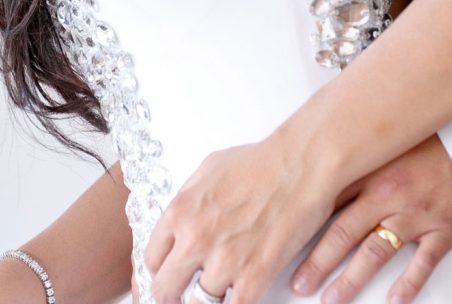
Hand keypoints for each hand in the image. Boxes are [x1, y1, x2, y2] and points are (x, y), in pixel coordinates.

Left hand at [145, 135, 338, 303]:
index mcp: (181, 210)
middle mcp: (196, 238)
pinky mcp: (254, 277)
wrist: (299, 165)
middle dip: (172, 296)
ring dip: (205, 302)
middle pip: (166, 289)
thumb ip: (189, 197)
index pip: (151, 258)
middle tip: (181, 297)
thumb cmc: (261, 161)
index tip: (166, 275)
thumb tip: (182, 219)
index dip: (159, 270)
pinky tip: (236, 299)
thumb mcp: (209, 168)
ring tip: (214, 296)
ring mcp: (225, 260)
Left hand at [290, 135, 451, 303]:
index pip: (327, 200)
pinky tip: (392, 300)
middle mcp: (389, 193)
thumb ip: (356, 155)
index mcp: (371, 168)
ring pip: (375, 252)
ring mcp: (416, 213)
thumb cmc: (432, 137)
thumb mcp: (387, 139)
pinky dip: (407, 285)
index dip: (302, 224)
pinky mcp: (444, 229)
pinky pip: (423, 263)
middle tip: (297, 284)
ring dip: (350, 280)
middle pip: (343, 232)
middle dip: (317, 262)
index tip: (282, 243)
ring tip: (331, 299)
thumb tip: (316, 165)